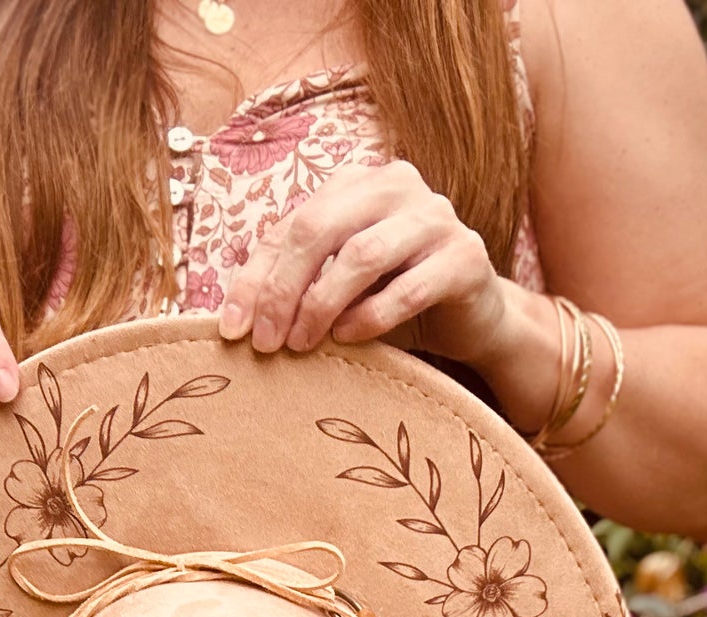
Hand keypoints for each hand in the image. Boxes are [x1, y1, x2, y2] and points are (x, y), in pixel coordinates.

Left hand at [218, 159, 512, 365]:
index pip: (292, 225)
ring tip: (303, 343)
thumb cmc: (394, 297)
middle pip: (320, 229)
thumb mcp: (338, 284)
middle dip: (284, 289)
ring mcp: (435, 218)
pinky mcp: (466, 257)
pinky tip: (348, 338)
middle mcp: (397, 186)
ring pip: (362, 254)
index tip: (234, 329)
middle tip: (267, 343)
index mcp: (358, 183)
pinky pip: (409, 288)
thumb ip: (296, 281)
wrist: (473, 317)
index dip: (256, 278)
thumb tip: (237, 315)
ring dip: (323, 304)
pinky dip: (371, 317)